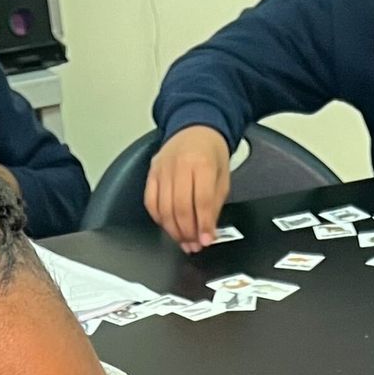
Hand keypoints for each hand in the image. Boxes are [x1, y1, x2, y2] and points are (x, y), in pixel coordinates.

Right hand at [144, 126, 231, 250]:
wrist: (195, 129)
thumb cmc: (211, 153)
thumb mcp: (223, 177)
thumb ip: (215, 204)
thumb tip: (208, 231)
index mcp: (202, 163)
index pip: (202, 201)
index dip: (203, 225)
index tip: (206, 240)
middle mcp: (179, 165)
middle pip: (180, 207)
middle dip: (187, 232)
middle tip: (194, 245)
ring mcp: (162, 169)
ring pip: (163, 208)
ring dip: (173, 230)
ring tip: (183, 241)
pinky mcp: (151, 173)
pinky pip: (150, 202)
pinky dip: (159, 218)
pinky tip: (169, 226)